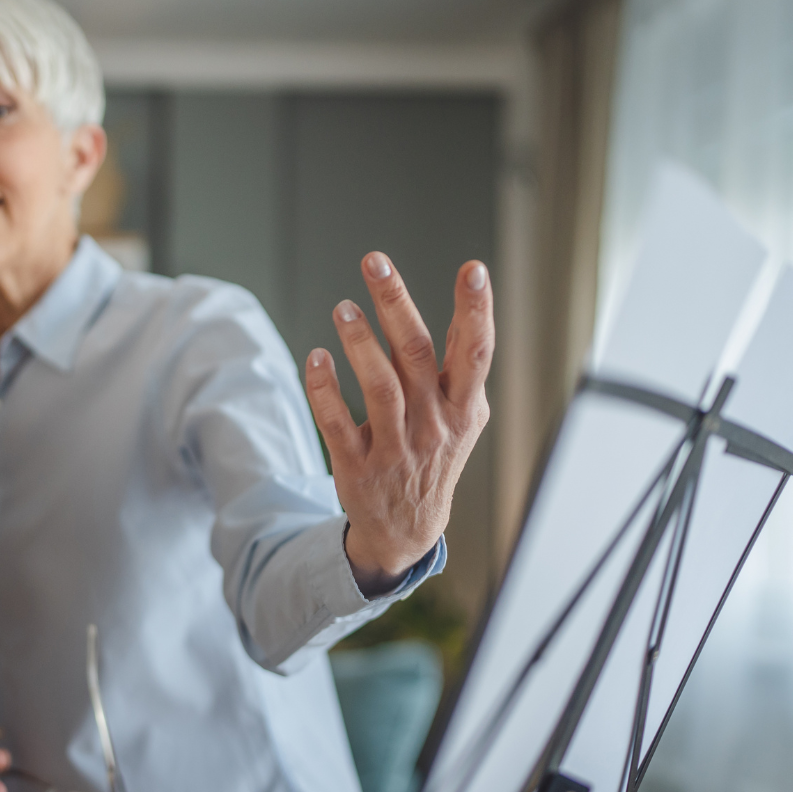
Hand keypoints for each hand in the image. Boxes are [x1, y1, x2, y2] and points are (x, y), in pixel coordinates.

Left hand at [305, 252, 493, 596]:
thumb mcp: (465, 414)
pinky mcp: (357, 465)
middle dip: (396, 304)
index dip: (477, 310)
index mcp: (463, 406)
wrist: (408, 529)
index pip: (477, 352)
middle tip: (375, 262)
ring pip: (378, 387)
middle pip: (415, 355)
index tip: (473, 269)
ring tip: (343, 307)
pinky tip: (316, 357)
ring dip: (358, 342)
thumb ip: (465, 361)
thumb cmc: (437, 454)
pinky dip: (325, 389)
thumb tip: (475, 296)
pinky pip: (337, 422)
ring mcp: (395, 446)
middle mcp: (433, 424)